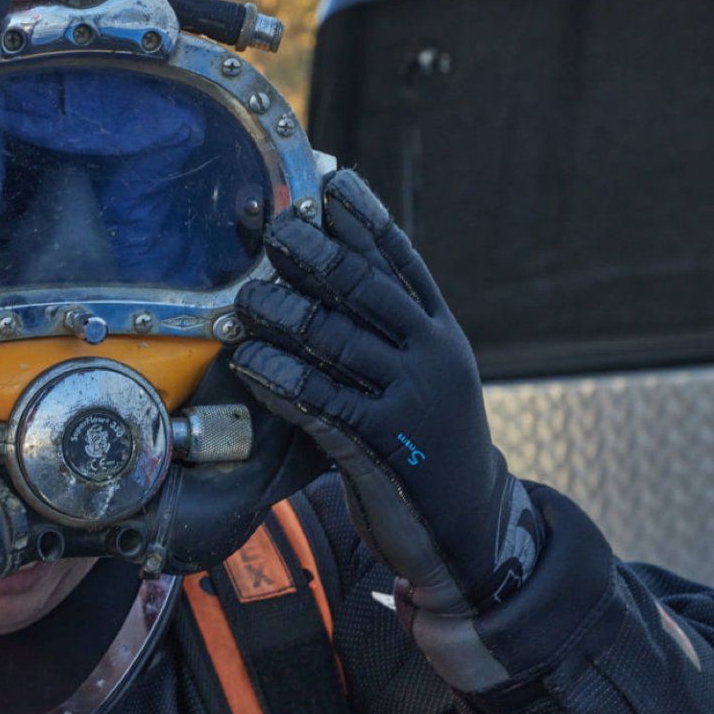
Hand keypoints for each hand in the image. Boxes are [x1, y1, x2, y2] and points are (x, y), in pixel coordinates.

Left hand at [230, 171, 539, 621]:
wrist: (468, 530)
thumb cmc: (426, 448)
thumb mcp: (424, 382)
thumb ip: (387, 338)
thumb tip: (329, 286)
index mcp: (441, 332)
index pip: (400, 261)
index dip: (363, 220)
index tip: (330, 183)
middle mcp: (433, 355)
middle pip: (366, 289)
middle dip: (316, 254)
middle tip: (273, 230)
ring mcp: (412, 398)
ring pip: (339, 341)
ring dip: (286, 314)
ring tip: (246, 298)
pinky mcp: (385, 444)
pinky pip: (323, 402)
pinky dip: (283, 379)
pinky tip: (251, 363)